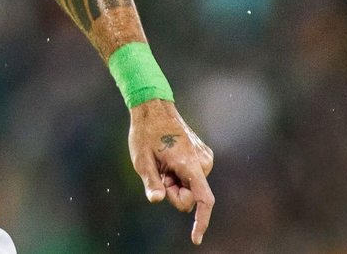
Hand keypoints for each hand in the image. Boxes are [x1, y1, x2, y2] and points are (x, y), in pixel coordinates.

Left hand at [128, 99, 215, 244]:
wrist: (154, 108)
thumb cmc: (145, 133)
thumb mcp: (141, 160)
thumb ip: (151, 182)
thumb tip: (157, 199)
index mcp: (188, 163)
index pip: (204, 199)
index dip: (201, 221)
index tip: (195, 238)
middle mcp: (202, 161)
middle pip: (192, 197)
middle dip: (175, 193)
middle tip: (160, 174)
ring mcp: (205, 157)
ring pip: (192, 188)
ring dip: (177, 183)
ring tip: (164, 163)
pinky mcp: (204, 155)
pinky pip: (193, 177)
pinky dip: (181, 175)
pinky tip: (170, 160)